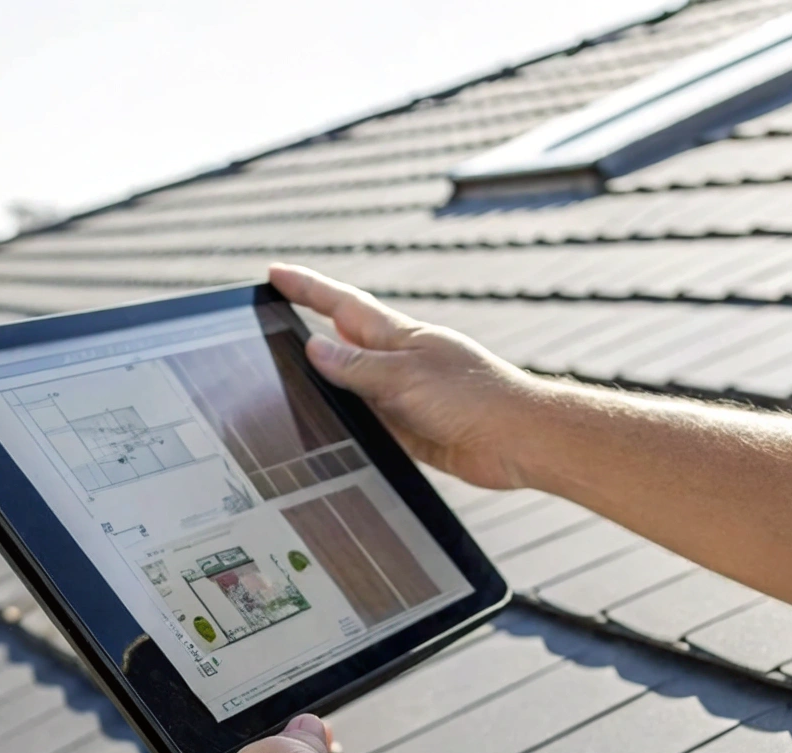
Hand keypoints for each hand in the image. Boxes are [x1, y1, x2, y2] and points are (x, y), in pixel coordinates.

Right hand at [270, 264, 551, 490]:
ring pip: (351, 383)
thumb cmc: (474, 397)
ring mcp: (403, 394)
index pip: (341, 305)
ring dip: (322, 378)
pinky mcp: (409, 428)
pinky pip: (365, 420)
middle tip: (273, 309)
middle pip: (342, 339)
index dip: (306, 288)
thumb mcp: (405, 378)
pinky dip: (344, 418)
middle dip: (307, 323)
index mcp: (399, 336)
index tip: (274, 273)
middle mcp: (398, 361)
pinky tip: (326, 423)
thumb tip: (314, 348)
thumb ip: (357, 367)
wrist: (518, 439)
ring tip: (283, 370)